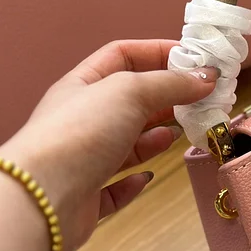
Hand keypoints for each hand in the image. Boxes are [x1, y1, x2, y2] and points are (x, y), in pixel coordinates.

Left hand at [0, 39, 217, 250]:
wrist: (43, 198)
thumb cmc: (80, 133)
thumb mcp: (130, 91)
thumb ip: (171, 83)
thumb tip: (206, 77)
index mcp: (83, 85)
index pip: (123, 55)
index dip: (159, 53)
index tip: (196, 61)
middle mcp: (82, 118)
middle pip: (131, 100)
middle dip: (166, 97)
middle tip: (202, 99)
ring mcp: (84, 158)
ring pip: (127, 143)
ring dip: (156, 138)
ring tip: (183, 132)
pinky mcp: (88, 196)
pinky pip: (116, 185)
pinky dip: (135, 180)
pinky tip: (148, 175)